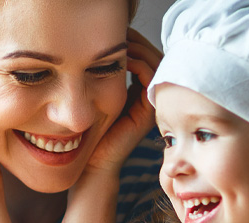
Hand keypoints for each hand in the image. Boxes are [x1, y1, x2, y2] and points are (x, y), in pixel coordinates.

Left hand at [84, 29, 161, 175]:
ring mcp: (151, 106)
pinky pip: (151, 81)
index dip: (137, 43)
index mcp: (139, 94)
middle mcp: (149, 99)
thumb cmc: (91, 133)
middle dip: (140, 42)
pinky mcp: (147, 114)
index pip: (147, 59)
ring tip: (123, 42)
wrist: (93, 163)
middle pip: (156, 59)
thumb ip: (104, 78)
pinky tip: (123, 60)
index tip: (119, 33)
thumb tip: (98, 52)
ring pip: (157, 66)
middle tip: (124, 32)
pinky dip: (140, 65)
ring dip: (141, 50)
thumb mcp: (98, 98)